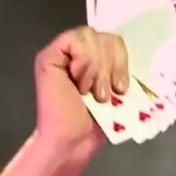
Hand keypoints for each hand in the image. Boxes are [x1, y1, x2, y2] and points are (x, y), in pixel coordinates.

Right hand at [33, 26, 129, 159]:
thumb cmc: (95, 124)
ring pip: (91, 36)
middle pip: (106, 36)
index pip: (115, 41)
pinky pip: (75, 40)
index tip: (121, 88)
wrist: (74, 140)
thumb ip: (119, 66)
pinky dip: (83, 62)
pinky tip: (77, 82)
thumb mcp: (117, 90)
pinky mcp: (49, 56)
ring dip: (96, 69)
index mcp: (96, 61)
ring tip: (89, 92)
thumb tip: (126, 52)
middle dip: (110, 66)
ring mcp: (62, 54)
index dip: (121, 61)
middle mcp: (78, 55)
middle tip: (103, 94)